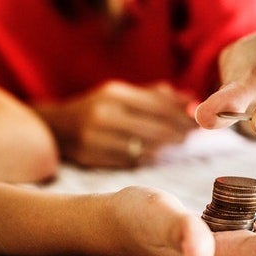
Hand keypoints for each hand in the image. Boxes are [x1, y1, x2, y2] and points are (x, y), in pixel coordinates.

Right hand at [36, 80, 196, 167]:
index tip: (198, 121)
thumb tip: (191, 100)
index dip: (181, 115)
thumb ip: (156, 96)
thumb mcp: (122, 94)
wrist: (56, 127)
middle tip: (192, 136)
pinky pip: (130, 162)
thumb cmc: (98, 108)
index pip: (158, 106)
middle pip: (155, 129)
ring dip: (165, 148)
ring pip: (144, 148)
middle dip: (178, 133)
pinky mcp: (91, 157)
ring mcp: (95, 138)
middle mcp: (103, 115)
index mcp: (113, 94)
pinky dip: (147, 158)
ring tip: (176, 144)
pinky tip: (155, 154)